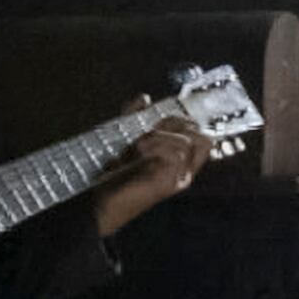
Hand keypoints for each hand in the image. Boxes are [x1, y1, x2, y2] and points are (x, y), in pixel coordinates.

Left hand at [92, 102, 209, 237]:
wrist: (99, 201)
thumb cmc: (110, 173)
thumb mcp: (124, 138)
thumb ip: (134, 117)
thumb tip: (145, 98)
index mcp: (177, 161)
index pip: (200, 134)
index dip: (183, 120)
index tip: (158, 118)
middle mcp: (183, 169)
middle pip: (199, 133)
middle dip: (175, 124)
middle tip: (149, 131)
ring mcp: (179, 177)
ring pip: (189, 140)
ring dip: (161, 135)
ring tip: (138, 146)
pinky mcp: (172, 182)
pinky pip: (178, 151)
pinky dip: (158, 143)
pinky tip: (140, 150)